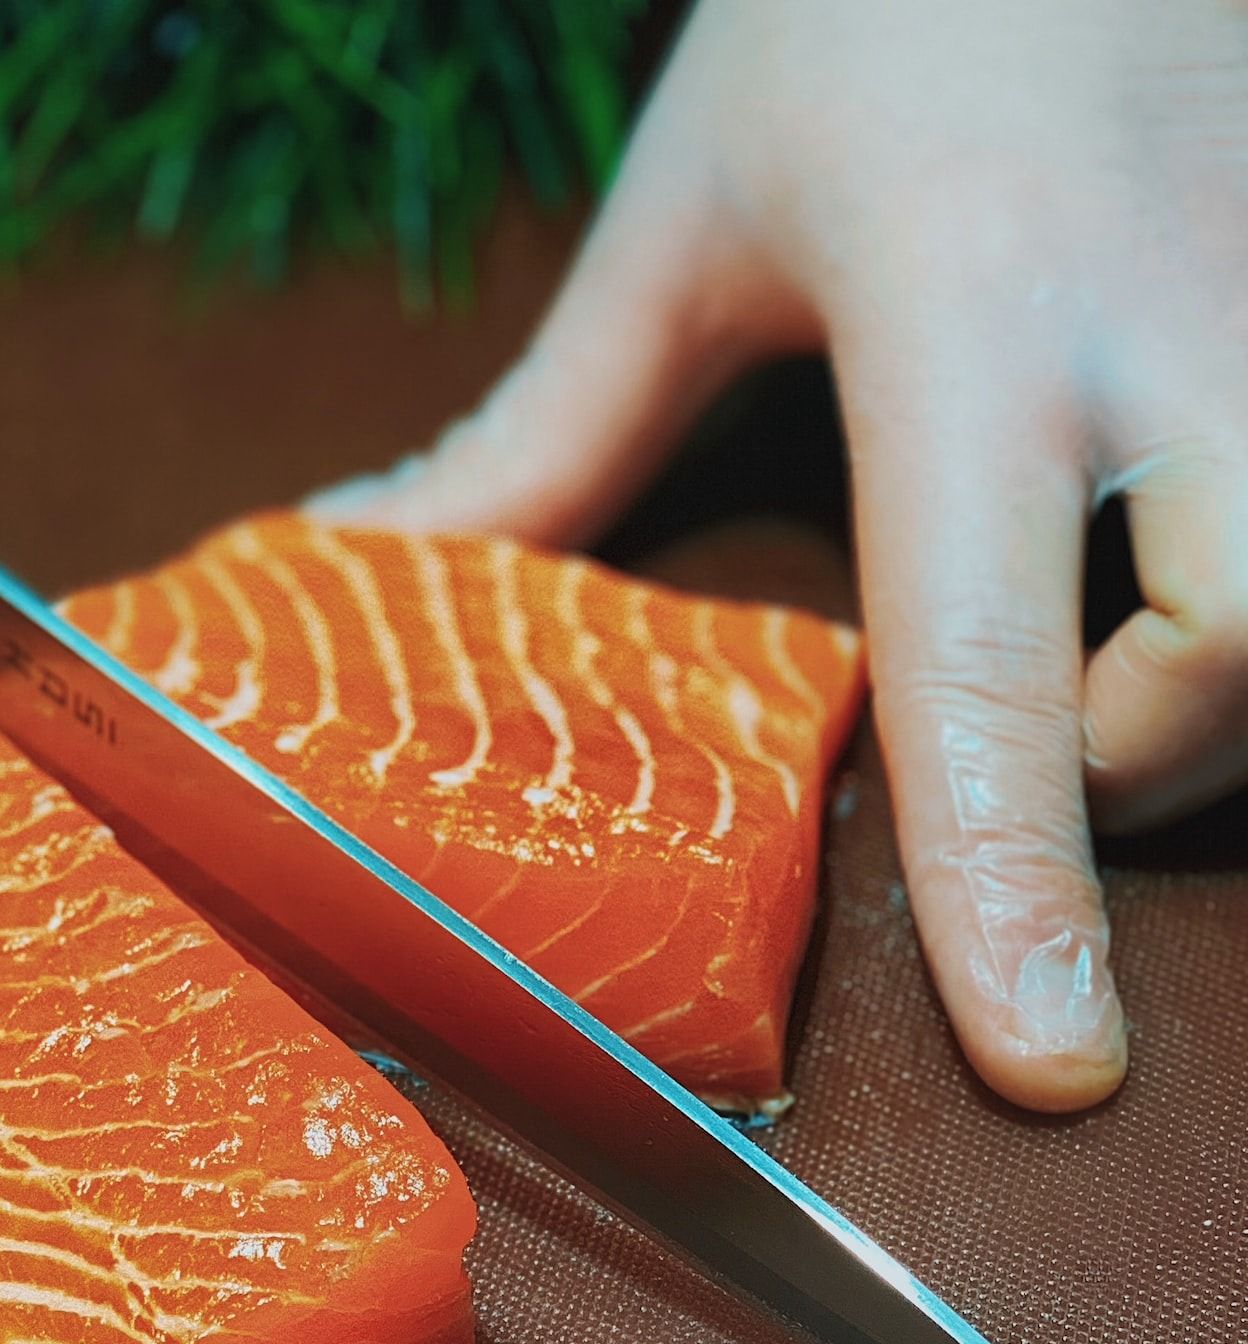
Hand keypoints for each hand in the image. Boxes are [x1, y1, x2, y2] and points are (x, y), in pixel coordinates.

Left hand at [310, 0, 1247, 1112]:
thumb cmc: (869, 7)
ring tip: (1104, 640)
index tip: (1049, 1060)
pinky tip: (1184, 540)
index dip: (1017, 881)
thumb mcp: (687, 224)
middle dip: (1134, 766)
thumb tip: (364, 564)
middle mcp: (1189, 316)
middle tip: (1033, 742)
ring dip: (1216, 686)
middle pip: (1243, 658)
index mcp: (976, 309)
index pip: (993, 655)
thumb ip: (545, 435)